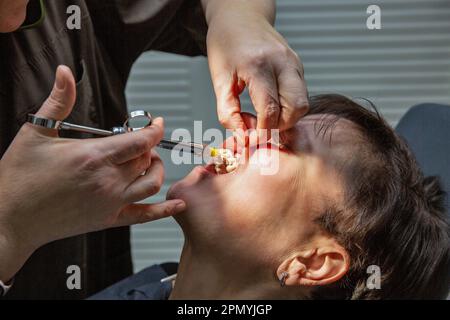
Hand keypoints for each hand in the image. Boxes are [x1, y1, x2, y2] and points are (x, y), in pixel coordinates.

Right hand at [0, 66, 185, 281]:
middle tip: (141, 142)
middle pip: (147, 159)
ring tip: (149, 162)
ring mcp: (110, 202)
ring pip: (152, 184)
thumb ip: (58, 101)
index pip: (140, 140)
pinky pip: (145, 216)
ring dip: (157, 170)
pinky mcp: (108, 221)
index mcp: (93, 156)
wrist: (8, 219)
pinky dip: (165, 210)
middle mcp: (108, 180)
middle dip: (150, 147)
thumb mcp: (36, 133)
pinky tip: (177, 203)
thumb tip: (64, 72)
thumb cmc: (19, 177)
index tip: (157, 123)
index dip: (154, 129)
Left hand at [205, 1, 308, 136]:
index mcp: (258, 65)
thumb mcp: (219, 78)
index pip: (270, 109)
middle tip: (260, 126)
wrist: (240, 17)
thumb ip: (227, 111)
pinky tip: (270, 103)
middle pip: (296, 109)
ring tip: (264, 115)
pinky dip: (287, 106)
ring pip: (302, 104)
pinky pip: (300, 94)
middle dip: (280, 126)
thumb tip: (241, 136)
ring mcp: (294, 63)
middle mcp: (283, 63)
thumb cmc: (226, 44)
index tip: (250, 138)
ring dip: (286, 117)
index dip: (262, 131)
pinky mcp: (298, 65)